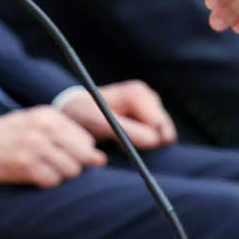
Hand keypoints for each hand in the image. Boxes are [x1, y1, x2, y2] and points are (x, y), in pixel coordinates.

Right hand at [0, 106, 105, 186]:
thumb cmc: (5, 134)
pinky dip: (48, 181)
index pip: (86, 138)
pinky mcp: (25, 167)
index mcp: (48, 115)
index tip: (73, 156)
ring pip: (70, 170)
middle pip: (83, 155)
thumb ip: (64, 132)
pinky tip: (35, 175)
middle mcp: (44, 129)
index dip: (83, 152)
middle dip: (78, 165)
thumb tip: (96, 153)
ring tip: (45, 169)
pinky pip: (52, 181)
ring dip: (62, 174)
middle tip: (61, 165)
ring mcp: (35, 148)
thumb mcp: (34, 120)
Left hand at [59, 80, 175, 148]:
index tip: (123, 144)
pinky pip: (157, 138)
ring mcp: (150, 106)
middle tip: (120, 144)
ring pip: (161, 136)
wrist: (74, 112)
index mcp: (137, 94)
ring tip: (118, 140)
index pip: (158, 126)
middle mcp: (148, 96)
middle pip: (164, 131)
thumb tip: (156, 141)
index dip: (145, 141)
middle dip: (146, 142)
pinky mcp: (149, 116)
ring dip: (143, 144)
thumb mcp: (101, 124)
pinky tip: (124, 139)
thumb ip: (128, 132)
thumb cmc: (83, 116)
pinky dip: (142, 143)